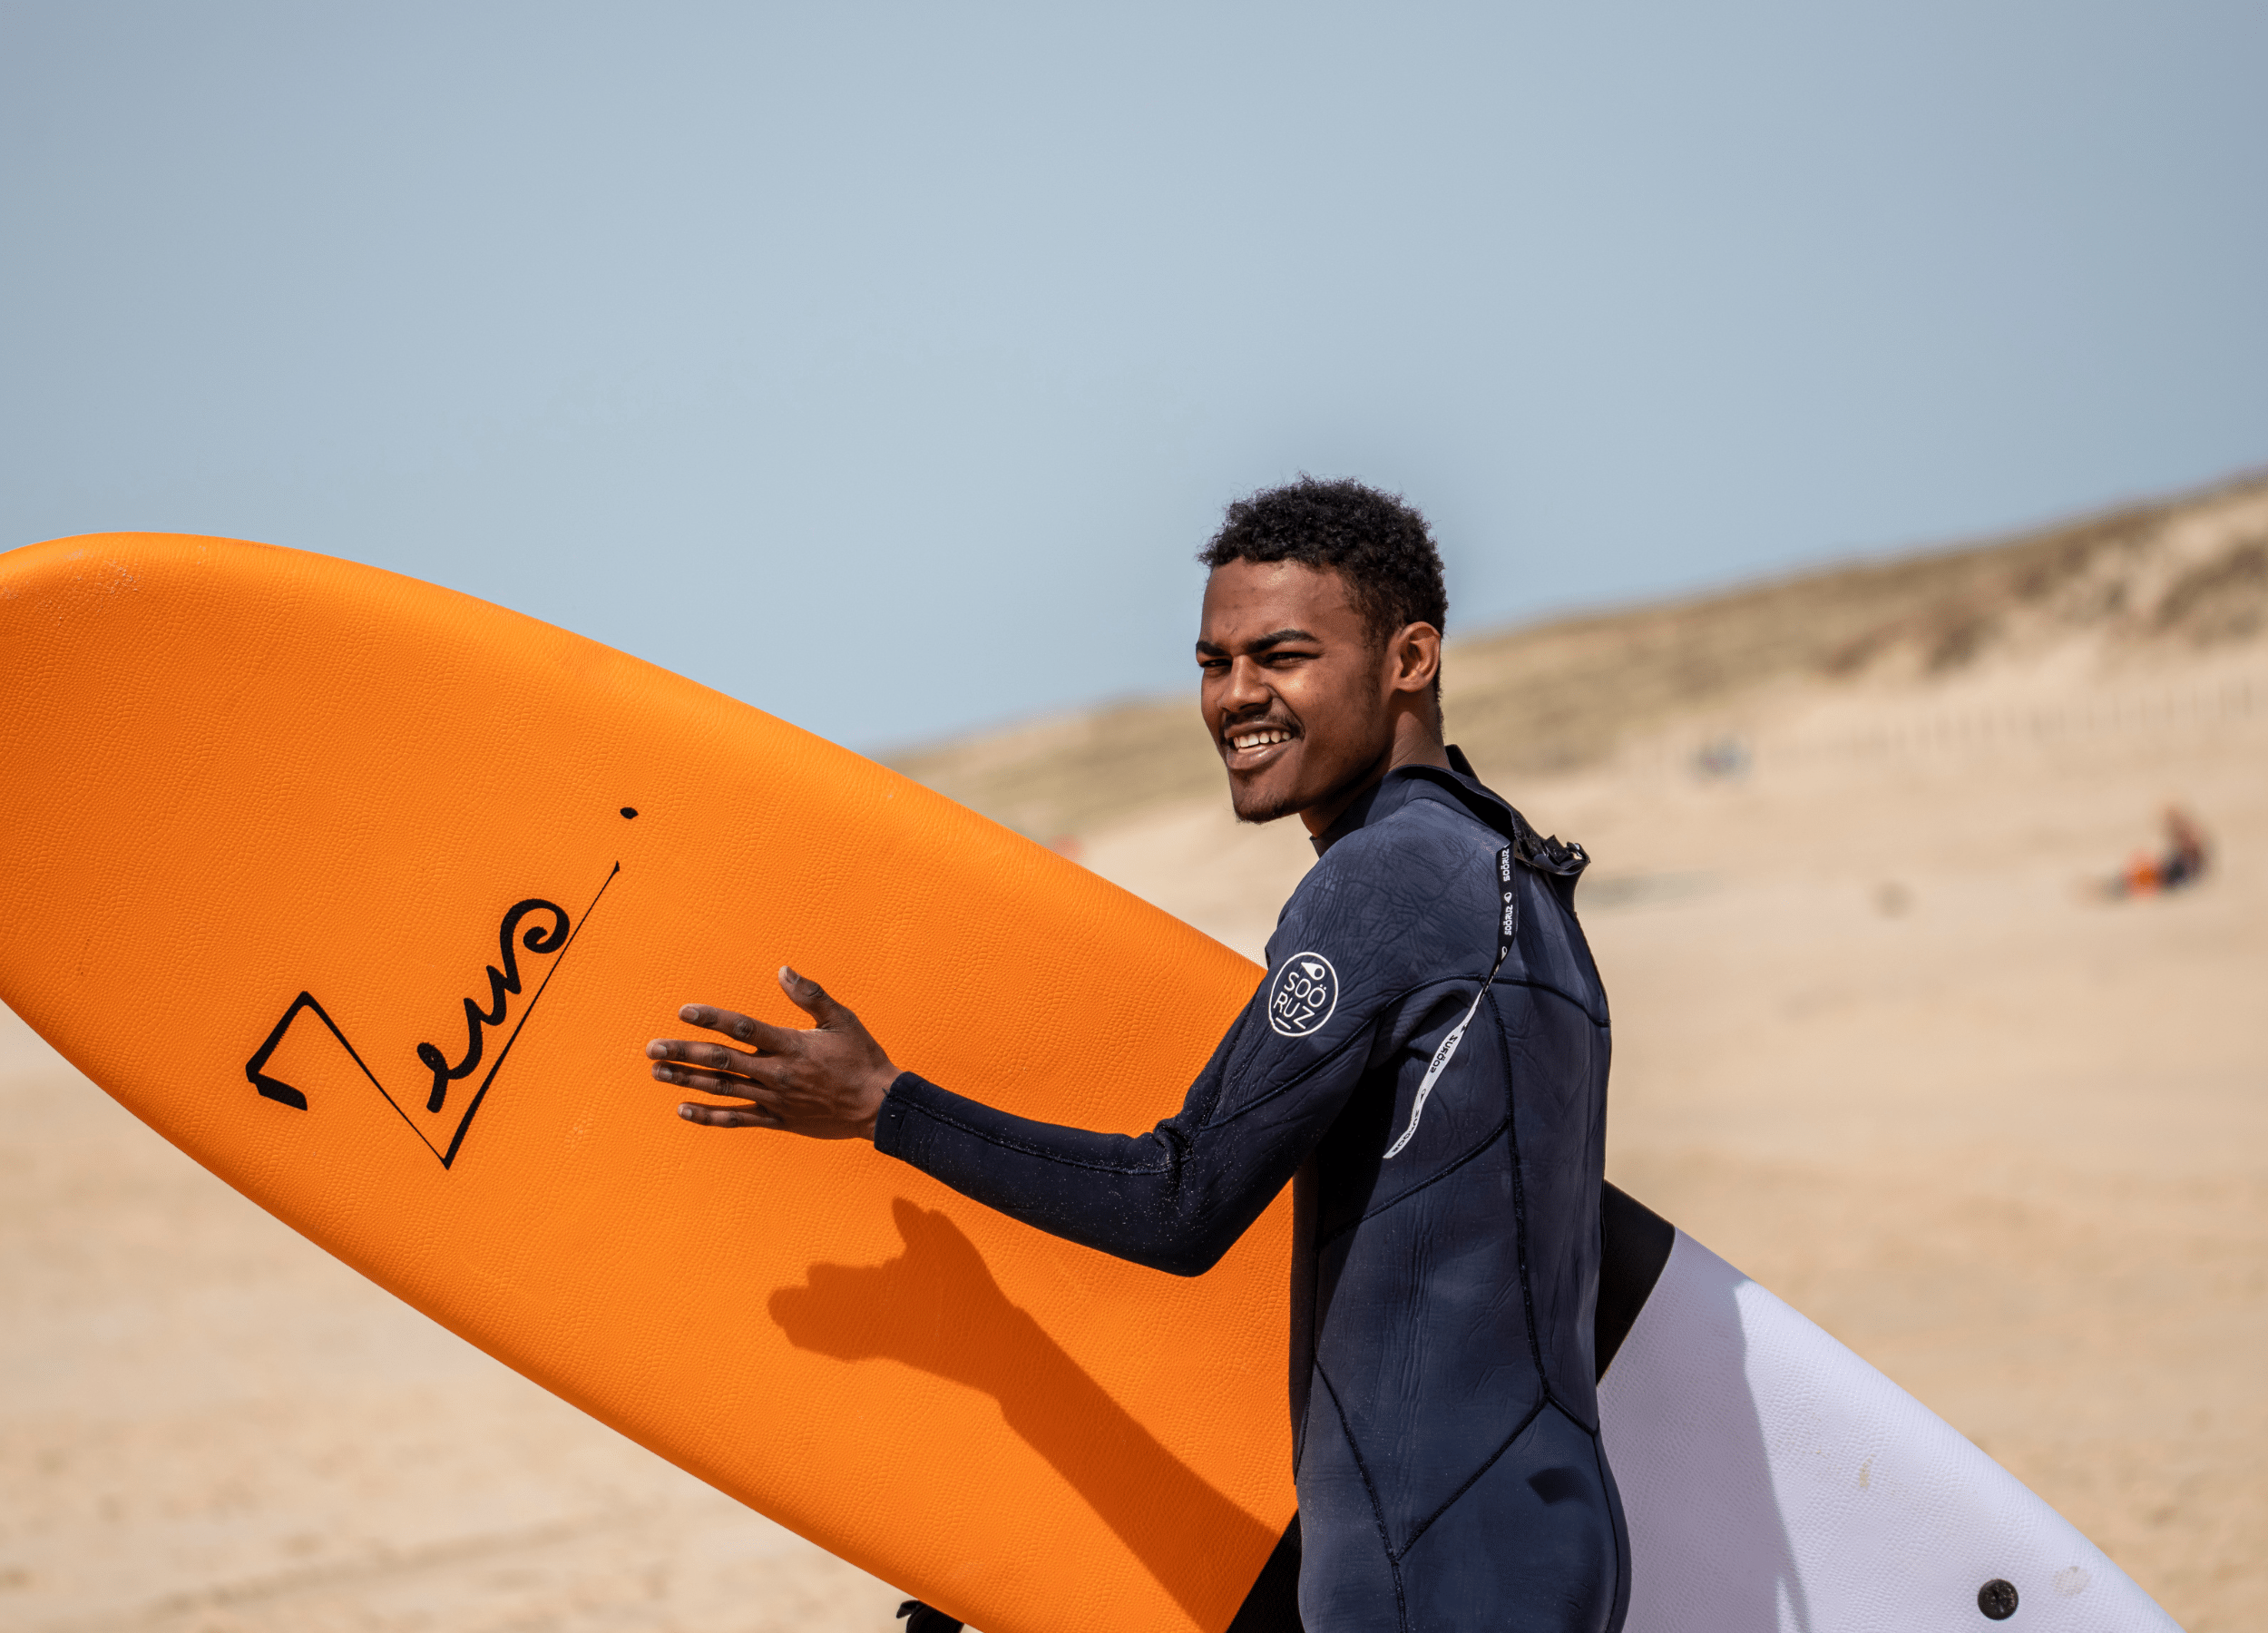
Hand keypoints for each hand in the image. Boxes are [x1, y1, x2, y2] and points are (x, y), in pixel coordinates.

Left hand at [647, 967, 899, 1140]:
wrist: (879, 1107)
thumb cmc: (862, 1058)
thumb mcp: (842, 1020)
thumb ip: (810, 995)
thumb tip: (782, 970)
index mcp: (792, 1045)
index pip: (743, 1028)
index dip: (712, 1018)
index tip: (684, 1012)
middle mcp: (778, 1073)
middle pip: (721, 1061)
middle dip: (684, 1053)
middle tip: (652, 1049)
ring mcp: (775, 1099)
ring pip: (722, 1089)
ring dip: (687, 1081)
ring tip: (658, 1072)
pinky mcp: (778, 1120)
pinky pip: (737, 1119)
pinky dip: (709, 1115)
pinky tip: (683, 1109)